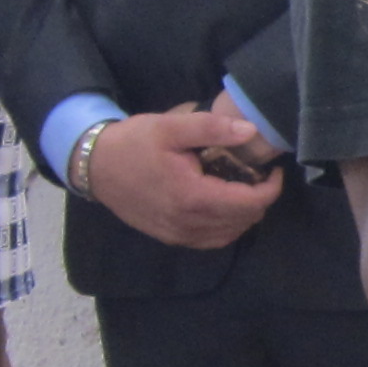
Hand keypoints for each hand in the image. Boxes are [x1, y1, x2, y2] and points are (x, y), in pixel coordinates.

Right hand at [85, 102, 290, 249]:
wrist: (94, 166)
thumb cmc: (132, 143)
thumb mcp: (170, 127)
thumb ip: (211, 128)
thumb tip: (250, 131)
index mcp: (192, 197)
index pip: (250, 203)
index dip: (271, 188)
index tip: (273, 170)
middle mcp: (188, 223)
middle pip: (244, 220)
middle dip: (259, 198)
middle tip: (256, 174)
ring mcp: (179, 234)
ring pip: (230, 233)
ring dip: (244, 214)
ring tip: (242, 187)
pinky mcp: (171, 237)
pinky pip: (212, 240)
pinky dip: (226, 226)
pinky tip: (223, 205)